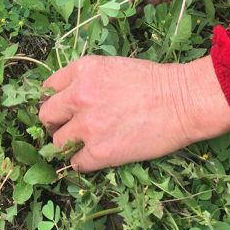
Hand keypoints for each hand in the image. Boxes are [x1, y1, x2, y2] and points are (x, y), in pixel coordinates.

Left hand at [38, 55, 229, 171]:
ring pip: (57, 142)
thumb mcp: (113, 66)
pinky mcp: (99, 152)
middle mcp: (78, 95)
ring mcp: (87, 125)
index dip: (56, 100)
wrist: (183, 101)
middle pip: (47, 115)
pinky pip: (75, 163)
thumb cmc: (155, 82)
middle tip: (70, 127)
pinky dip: (83, 162)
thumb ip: (86, 79)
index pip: (49, 88)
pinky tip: (96, 156)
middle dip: (56, 122)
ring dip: (68, 144)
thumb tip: (69, 97)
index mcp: (82, 70)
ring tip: (86, 143)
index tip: (63, 109)